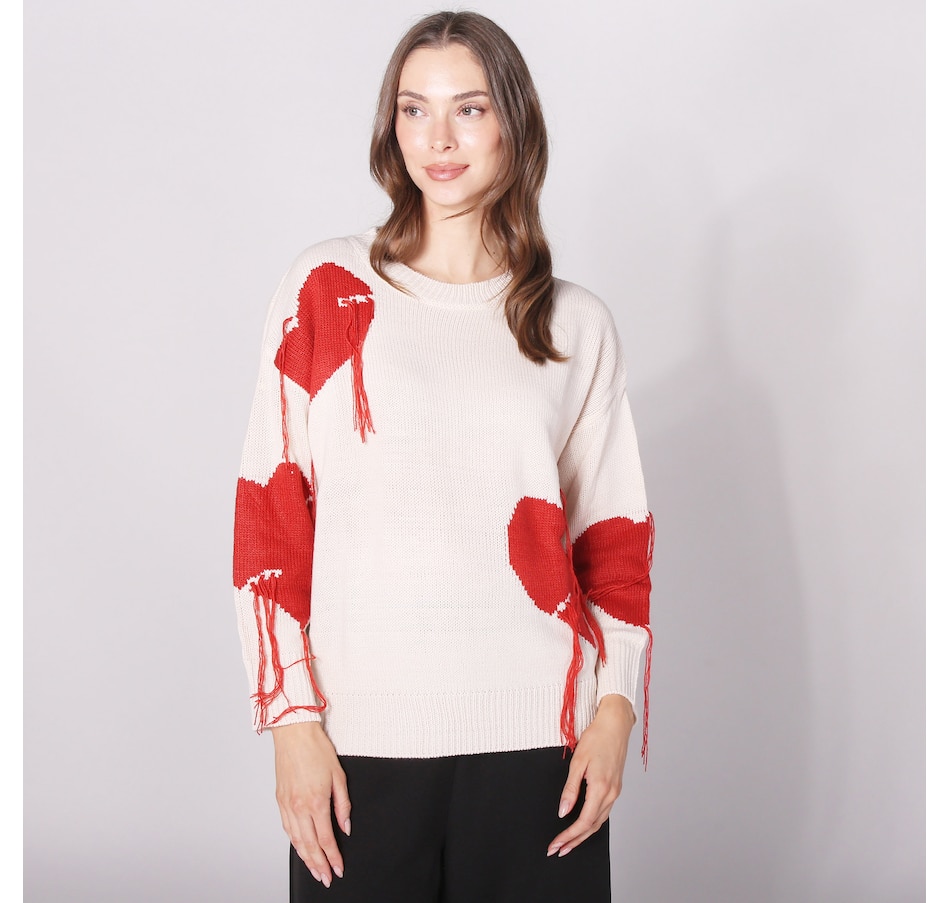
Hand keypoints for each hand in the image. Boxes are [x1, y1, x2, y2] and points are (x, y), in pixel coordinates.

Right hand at [272, 721, 350, 887]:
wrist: (294, 733)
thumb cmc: (317, 749)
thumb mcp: (339, 775)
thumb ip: (343, 805)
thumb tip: (345, 826)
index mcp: (316, 802)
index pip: (326, 839)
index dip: (333, 857)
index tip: (338, 868)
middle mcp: (299, 807)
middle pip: (309, 845)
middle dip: (319, 865)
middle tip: (326, 877)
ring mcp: (286, 804)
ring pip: (295, 840)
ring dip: (305, 858)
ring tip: (314, 869)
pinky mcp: (279, 799)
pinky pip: (286, 828)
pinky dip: (294, 842)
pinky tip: (300, 848)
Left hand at [547, 694, 635, 856]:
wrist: (616, 724)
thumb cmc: (596, 738)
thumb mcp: (578, 762)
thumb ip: (570, 789)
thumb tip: (563, 812)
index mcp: (601, 788)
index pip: (583, 822)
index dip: (568, 836)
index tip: (555, 845)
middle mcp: (611, 794)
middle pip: (592, 827)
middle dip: (574, 841)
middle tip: (558, 851)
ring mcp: (615, 791)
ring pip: (599, 821)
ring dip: (583, 835)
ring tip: (568, 843)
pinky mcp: (616, 787)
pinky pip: (604, 812)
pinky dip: (592, 823)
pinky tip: (584, 825)